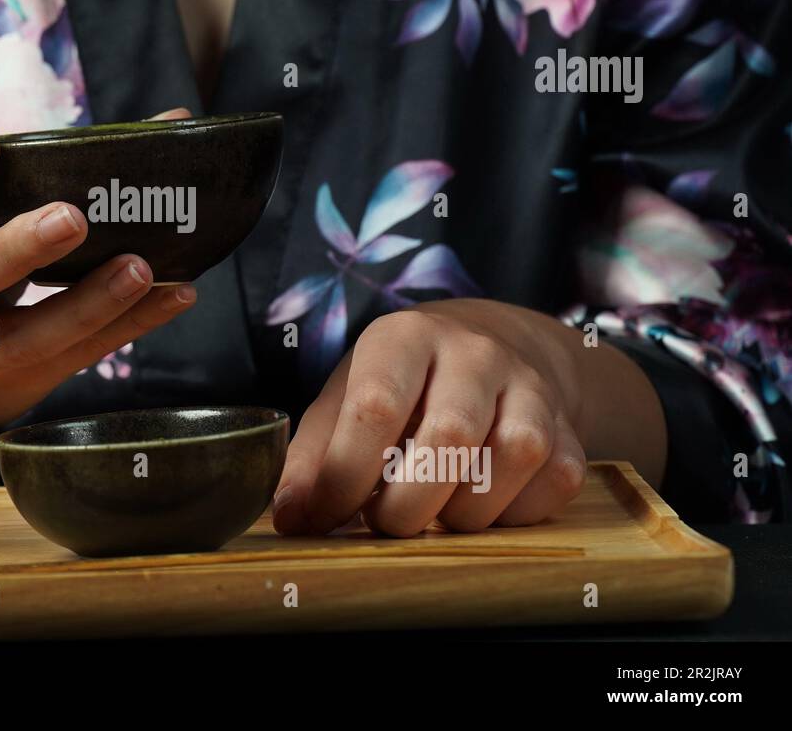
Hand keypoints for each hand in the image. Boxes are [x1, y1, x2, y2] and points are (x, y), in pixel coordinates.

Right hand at [0, 115, 197, 485]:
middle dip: (16, 248)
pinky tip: (178, 293)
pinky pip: (84, 351)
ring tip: (139, 266)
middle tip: (72, 217)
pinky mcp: (29, 376)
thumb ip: (34, 172)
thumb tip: (170, 120)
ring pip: (30, 333)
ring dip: (90, 300)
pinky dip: (133, 323)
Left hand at [272, 298, 665, 536]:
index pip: (376, 405)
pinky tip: (481, 506)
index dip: (346, 474)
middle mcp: (473, 352)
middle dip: (406, 505)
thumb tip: (290, 516)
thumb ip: (313, 456)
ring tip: (433, 513)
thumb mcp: (346, 399)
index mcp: (404, 337)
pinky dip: (515, 514)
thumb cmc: (402, 382)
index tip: (325, 515)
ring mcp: (530, 386)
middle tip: (384, 522)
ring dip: (464, 512)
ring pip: (514, 457)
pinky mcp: (569, 427)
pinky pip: (555, 483)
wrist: (496, 348)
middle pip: (449, 438)